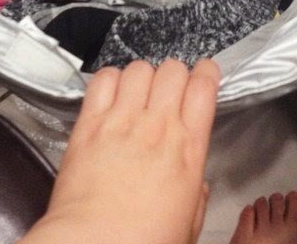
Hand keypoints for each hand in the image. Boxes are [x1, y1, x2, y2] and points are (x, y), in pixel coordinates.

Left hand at [21, 58, 220, 243]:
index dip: (206, 73)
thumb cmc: (139, 243)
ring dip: (142, 76)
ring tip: (139, 91)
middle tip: (169, 88)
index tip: (204, 73)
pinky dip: (110, 78)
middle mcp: (157, 127)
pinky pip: (103, 79)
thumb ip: (196, 195)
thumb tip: (196, 184)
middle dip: (174, 74)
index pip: (204, 87)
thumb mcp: (188, 224)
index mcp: (187, 150)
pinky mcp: (90, 123)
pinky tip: (112, 93)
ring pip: (139, 68)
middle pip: (172, 69)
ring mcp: (122, 120)